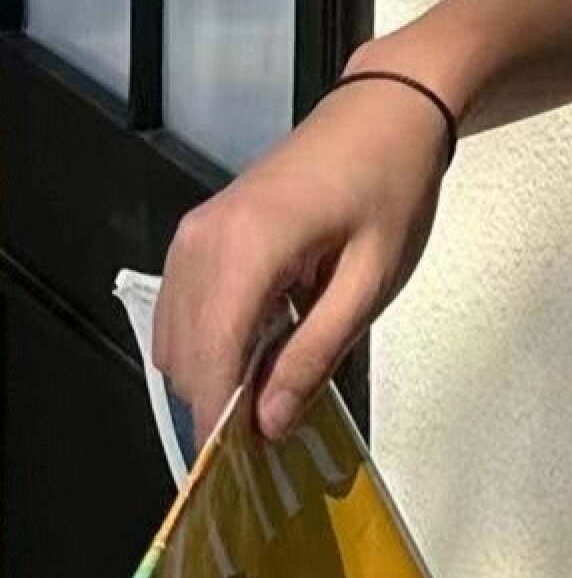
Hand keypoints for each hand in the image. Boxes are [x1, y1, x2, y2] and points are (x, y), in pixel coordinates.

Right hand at [152, 52, 456, 445]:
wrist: (384, 111)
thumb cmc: (391, 188)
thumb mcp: (371, 279)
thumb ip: (316, 352)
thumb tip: (269, 422)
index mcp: (245, 250)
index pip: (208, 361)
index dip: (221, 423)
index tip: (249, 466)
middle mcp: (200, 242)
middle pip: (182, 356)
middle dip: (219, 403)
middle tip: (277, 428)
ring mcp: (192, 234)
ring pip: (174, 337)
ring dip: (214, 373)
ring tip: (277, 386)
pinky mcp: (199, 232)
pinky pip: (184, 308)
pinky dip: (212, 340)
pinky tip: (265, 344)